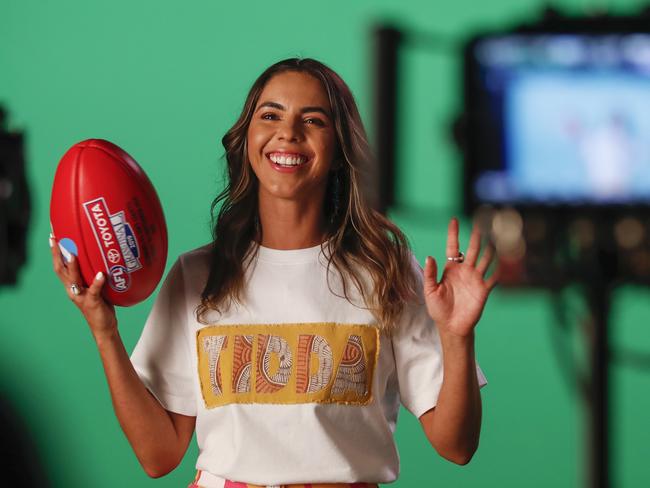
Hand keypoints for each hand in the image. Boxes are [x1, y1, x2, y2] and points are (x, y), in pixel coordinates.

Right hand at [50, 234, 117, 340]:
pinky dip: (97, 282)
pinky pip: (94, 291)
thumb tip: (102, 254)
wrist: (104, 326)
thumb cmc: (101, 304)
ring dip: (73, 267)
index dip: (56, 251)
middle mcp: (73, 290)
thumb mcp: (95, 286)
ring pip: (73, 280)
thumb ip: (94, 273)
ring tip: (73, 255)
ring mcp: (82, 297)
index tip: (53, 236)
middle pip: (61, 270)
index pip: (60, 266)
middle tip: (55, 238)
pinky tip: (101, 274)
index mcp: (72, 285)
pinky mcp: (93, 303)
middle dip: (57, 254)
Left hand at [423, 218, 497, 337]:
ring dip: (490, 249)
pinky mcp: (483, 290)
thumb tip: (429, 257)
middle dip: (476, 237)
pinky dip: (498, 269)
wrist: (451, 326)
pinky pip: (493, 277)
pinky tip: (503, 260)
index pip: (453, 246)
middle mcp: (464, 271)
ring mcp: (475, 279)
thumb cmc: (439, 309)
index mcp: (451, 269)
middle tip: (480, 224)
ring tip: (494, 237)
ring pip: (484, 260)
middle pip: (471, 250)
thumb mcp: (430, 291)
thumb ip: (430, 274)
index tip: (454, 220)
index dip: (453, 233)